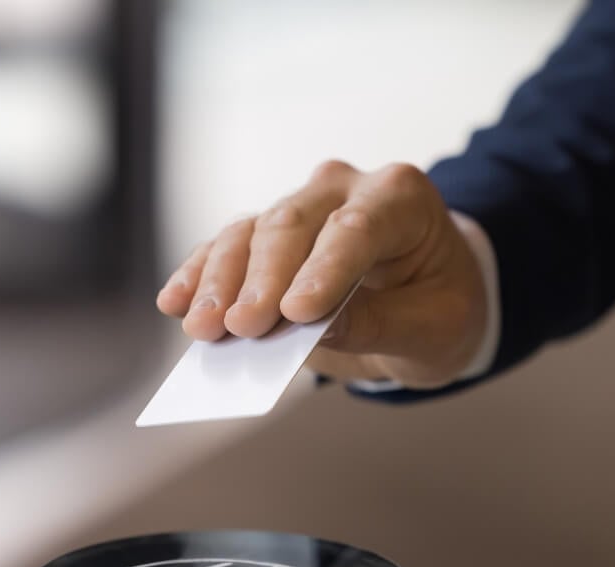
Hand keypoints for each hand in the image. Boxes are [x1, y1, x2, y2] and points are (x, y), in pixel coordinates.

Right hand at [156, 160, 487, 387]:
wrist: (429, 299)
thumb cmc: (440, 308)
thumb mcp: (432, 327)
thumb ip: (378, 323)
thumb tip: (316, 327)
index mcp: (401, 198)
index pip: (356, 228)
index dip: (323, 270)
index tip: (295, 314)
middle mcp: (343, 189)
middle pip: (291, 226)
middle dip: (261, 280)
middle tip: (242, 327)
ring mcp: (300, 208)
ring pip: (249, 233)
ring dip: (220, 282)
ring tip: (203, 328)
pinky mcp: (266, 237)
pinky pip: (224, 248)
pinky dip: (199, 275)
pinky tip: (175, 302)